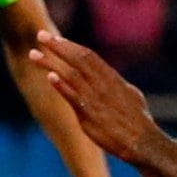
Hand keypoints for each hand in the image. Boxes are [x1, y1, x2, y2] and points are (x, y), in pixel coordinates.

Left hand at [28, 30, 162, 164]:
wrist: (142, 142)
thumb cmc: (138, 121)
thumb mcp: (131, 95)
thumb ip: (116, 84)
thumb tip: (110, 76)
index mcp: (112, 78)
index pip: (88, 55)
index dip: (70, 45)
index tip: (55, 39)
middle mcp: (103, 84)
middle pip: (77, 58)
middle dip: (57, 46)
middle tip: (40, 35)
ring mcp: (96, 98)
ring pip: (70, 74)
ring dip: (50, 63)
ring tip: (33, 54)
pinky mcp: (90, 115)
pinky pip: (73, 97)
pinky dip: (61, 86)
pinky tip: (49, 77)